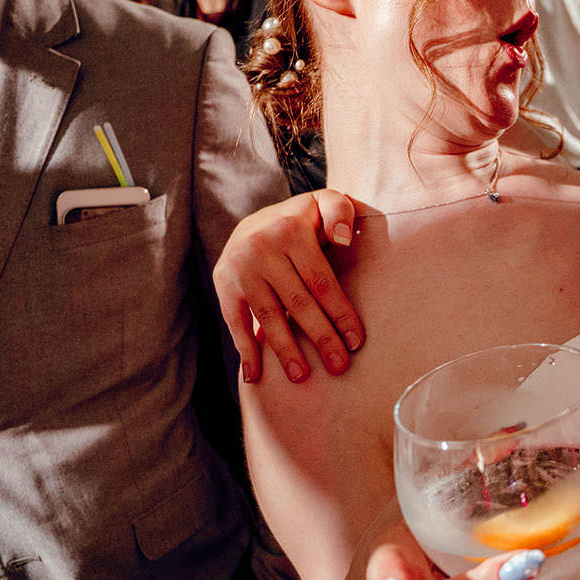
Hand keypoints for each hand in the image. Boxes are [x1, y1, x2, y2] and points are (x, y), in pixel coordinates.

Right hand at [213, 189, 364, 382]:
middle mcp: (262, 249)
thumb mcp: (324, 202)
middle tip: (339, 367)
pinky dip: (245, 350)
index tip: (355, 341)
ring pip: (267, 316)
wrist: (253, 221)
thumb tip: (342, 239)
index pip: (320, 280)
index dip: (339, 312)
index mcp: (291, 231)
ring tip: (301, 377)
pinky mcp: (223, 285)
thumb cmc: (302, 220)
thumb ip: (340, 211)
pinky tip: (254, 375)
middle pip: (297, 302)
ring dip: (284, 350)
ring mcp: (240, 269)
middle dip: (320, 337)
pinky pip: (234, 322)